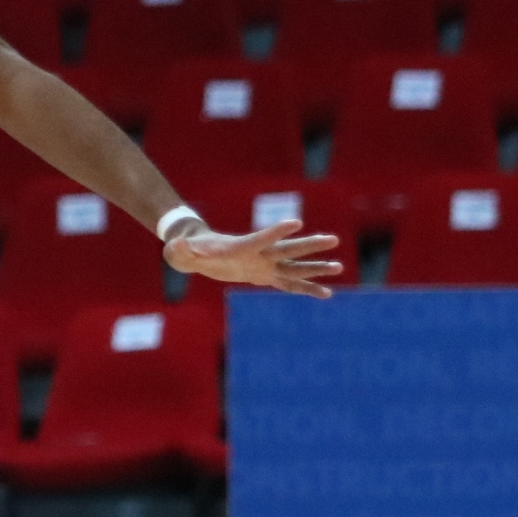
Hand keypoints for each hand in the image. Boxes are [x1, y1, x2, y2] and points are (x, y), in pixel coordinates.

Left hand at [164, 217, 342, 298]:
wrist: (198, 251)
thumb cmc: (189, 250)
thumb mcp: (182, 252)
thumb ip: (181, 250)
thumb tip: (177, 246)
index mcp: (242, 246)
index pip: (261, 238)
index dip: (277, 231)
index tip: (296, 222)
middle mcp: (259, 254)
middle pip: (288, 249)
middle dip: (310, 245)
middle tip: (333, 239)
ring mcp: (265, 265)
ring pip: (295, 266)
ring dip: (316, 268)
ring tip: (340, 267)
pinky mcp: (265, 275)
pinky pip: (290, 284)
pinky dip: (307, 289)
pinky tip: (327, 294)